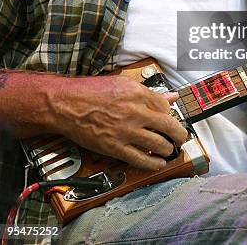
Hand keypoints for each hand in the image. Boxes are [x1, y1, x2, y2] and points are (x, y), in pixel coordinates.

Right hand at [47, 75, 187, 170]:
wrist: (65, 104)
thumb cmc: (90, 91)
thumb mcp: (122, 83)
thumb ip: (147, 92)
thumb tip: (169, 96)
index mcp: (137, 93)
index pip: (165, 106)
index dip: (170, 114)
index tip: (170, 118)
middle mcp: (135, 112)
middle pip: (168, 126)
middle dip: (179, 134)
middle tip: (181, 137)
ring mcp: (126, 131)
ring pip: (158, 144)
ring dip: (168, 149)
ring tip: (170, 150)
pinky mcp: (115, 147)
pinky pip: (141, 159)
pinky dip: (154, 163)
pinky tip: (159, 163)